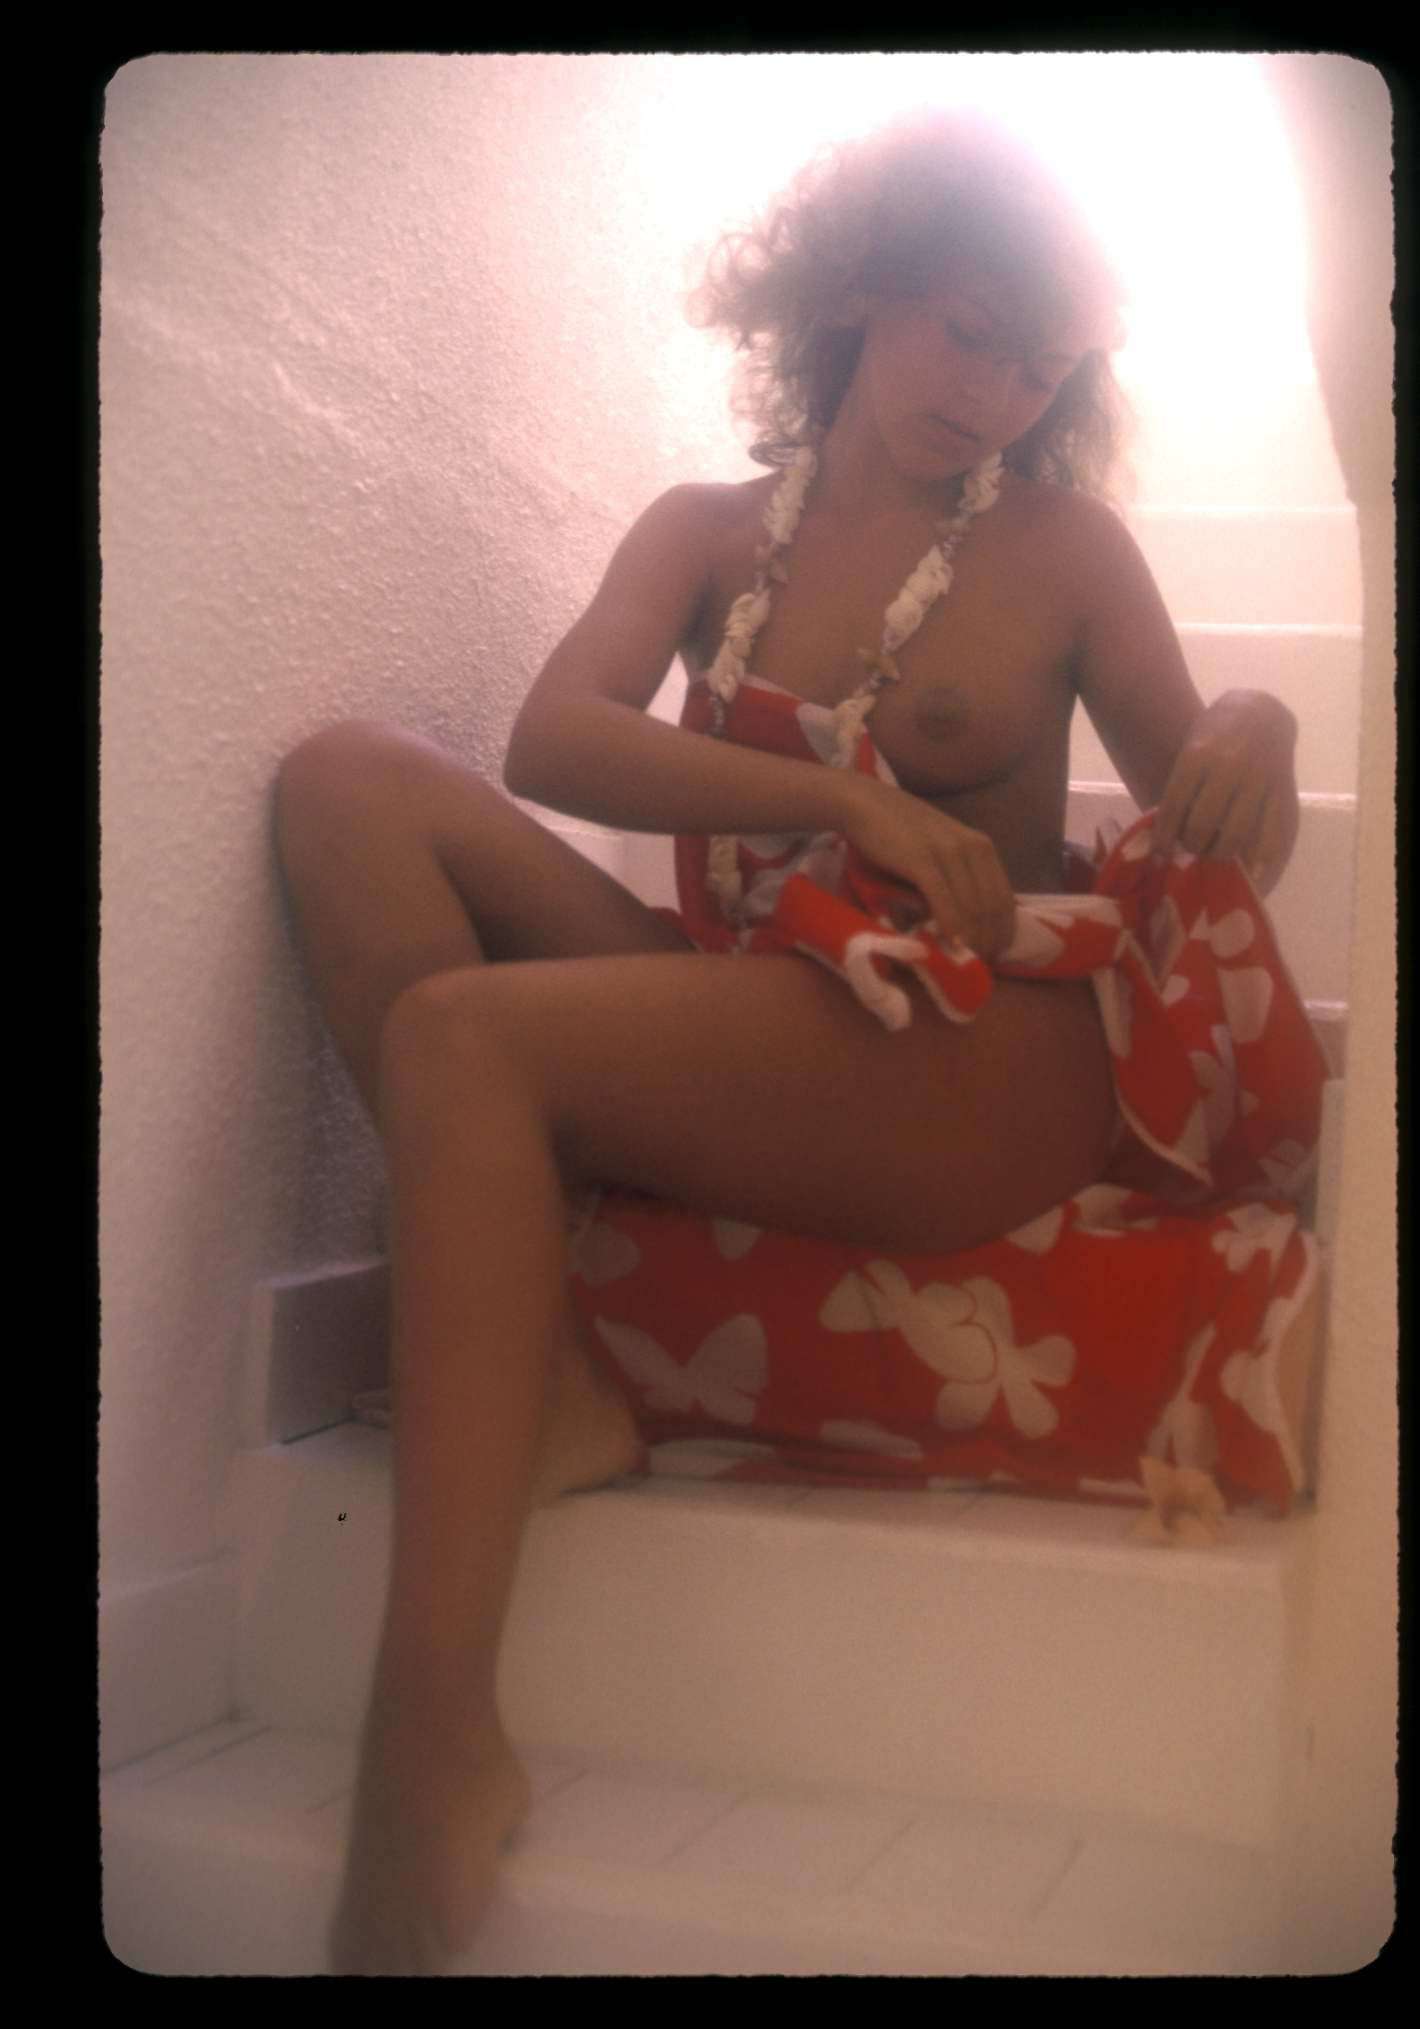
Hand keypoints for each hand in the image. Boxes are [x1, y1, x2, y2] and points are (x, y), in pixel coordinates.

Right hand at [835, 773, 1015, 958]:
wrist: (866, 805)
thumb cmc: (902, 831)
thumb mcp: (942, 848)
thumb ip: (960, 874)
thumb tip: (970, 918)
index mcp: (982, 846)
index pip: (1005, 898)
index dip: (1003, 931)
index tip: (995, 954)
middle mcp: (972, 848)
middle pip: (991, 907)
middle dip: (989, 940)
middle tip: (980, 963)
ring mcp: (948, 853)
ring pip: (971, 906)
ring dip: (971, 939)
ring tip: (965, 960)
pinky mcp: (922, 860)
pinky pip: (943, 899)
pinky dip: (950, 925)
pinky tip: (951, 943)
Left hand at [1153, 691, 1298, 892]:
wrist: (1262, 711)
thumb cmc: (1216, 734)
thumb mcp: (1190, 749)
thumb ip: (1181, 789)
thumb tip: (1165, 838)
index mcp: (1199, 755)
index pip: (1174, 806)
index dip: (1164, 836)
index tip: (1158, 854)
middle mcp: (1230, 767)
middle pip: (1202, 825)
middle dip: (1191, 846)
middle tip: (1188, 851)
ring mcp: (1259, 781)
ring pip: (1235, 835)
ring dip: (1218, 854)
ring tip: (1212, 856)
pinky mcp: (1283, 792)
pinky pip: (1273, 836)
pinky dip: (1261, 862)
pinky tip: (1252, 877)